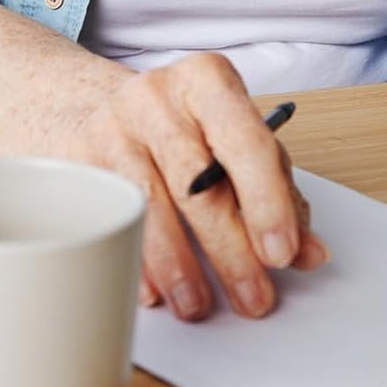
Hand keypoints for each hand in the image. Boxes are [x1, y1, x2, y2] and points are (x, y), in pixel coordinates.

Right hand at [72, 53, 328, 320]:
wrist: (104, 110)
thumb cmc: (185, 128)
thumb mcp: (235, 141)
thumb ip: (277, 192)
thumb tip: (308, 252)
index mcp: (209, 81)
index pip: (246, 140)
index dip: (267, 201)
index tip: (282, 253)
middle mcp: (158, 96)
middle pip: (198, 182)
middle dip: (231, 250)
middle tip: (254, 297)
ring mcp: (111, 127)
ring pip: (149, 207)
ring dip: (180, 267)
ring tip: (200, 305)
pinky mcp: (78, 160)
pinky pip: (110, 220)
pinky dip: (136, 263)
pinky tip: (155, 292)